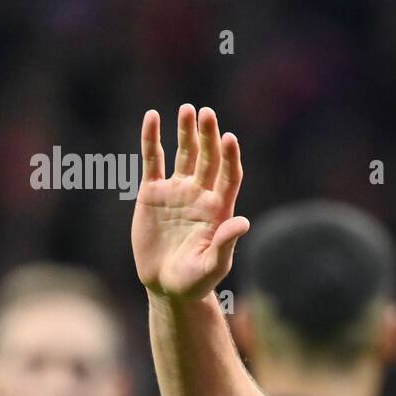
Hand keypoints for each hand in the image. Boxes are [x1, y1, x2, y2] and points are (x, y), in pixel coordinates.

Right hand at [132, 104, 249, 301]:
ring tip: (187, 109)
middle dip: (208, 136)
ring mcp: (177, 191)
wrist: (166, 286)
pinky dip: (151, 140)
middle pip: (208, 159)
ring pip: (183, 154)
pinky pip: (152, 161)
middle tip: (207, 113)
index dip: (230, 157)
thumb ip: (226, 243)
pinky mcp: (152, 193)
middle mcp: (200, 195)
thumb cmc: (195, 280)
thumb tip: (244, 222)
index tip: (229, 138)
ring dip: (185, 132)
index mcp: (219, 209)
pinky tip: (152, 117)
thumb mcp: (213, 266)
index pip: (229, 176)